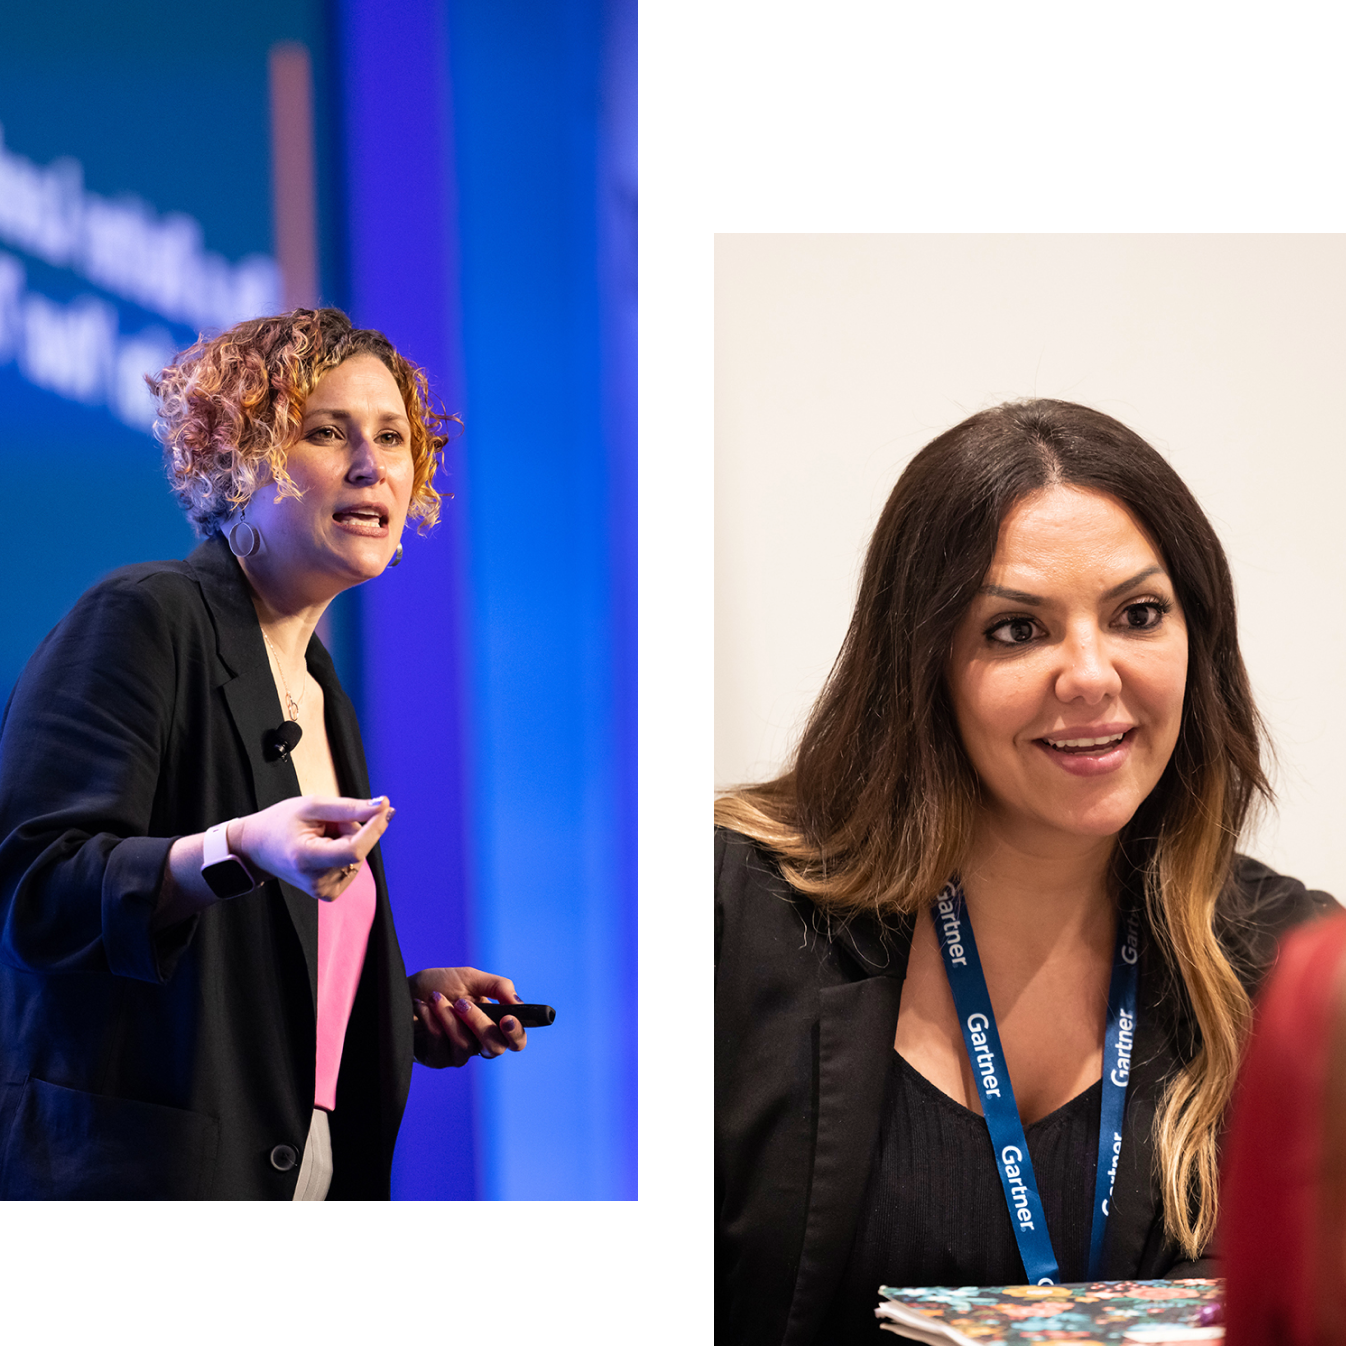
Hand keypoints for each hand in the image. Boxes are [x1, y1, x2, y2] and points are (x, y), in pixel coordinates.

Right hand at [235, 795, 393, 901]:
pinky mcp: (330, 894)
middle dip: (350, 828)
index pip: (354, 849)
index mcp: (308, 860)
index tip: (385, 808)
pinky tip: (322, 849)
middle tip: (323, 823)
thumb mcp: (312, 806)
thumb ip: (349, 808)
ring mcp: (324, 892)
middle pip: (357, 848)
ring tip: (318, 836)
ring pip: (357, 856)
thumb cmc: (281, 823)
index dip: (373, 828)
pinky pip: (353, 864)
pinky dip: (344, 852)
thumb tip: (384, 808)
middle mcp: (318, 882)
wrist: (257, 848)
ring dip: (346, 840)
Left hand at [409, 967, 527, 1066]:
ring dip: (449, 1018)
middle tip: (461, 1003)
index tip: (507, 1018)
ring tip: (435, 998)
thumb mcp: (471, 978)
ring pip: (465, 1046)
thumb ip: (498, 986)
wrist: (405, 991)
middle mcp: (479, 1043)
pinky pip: (440, 1046)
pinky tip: (423, 1007)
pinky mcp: (437, 1059)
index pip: (515, 1041)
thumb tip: (518, 1003)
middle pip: (494, 1048)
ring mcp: (458, 1054)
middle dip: (479, 1023)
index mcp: (493, 1024)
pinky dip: (431, 1021)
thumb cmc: (440, 984)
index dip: (516, 1034)